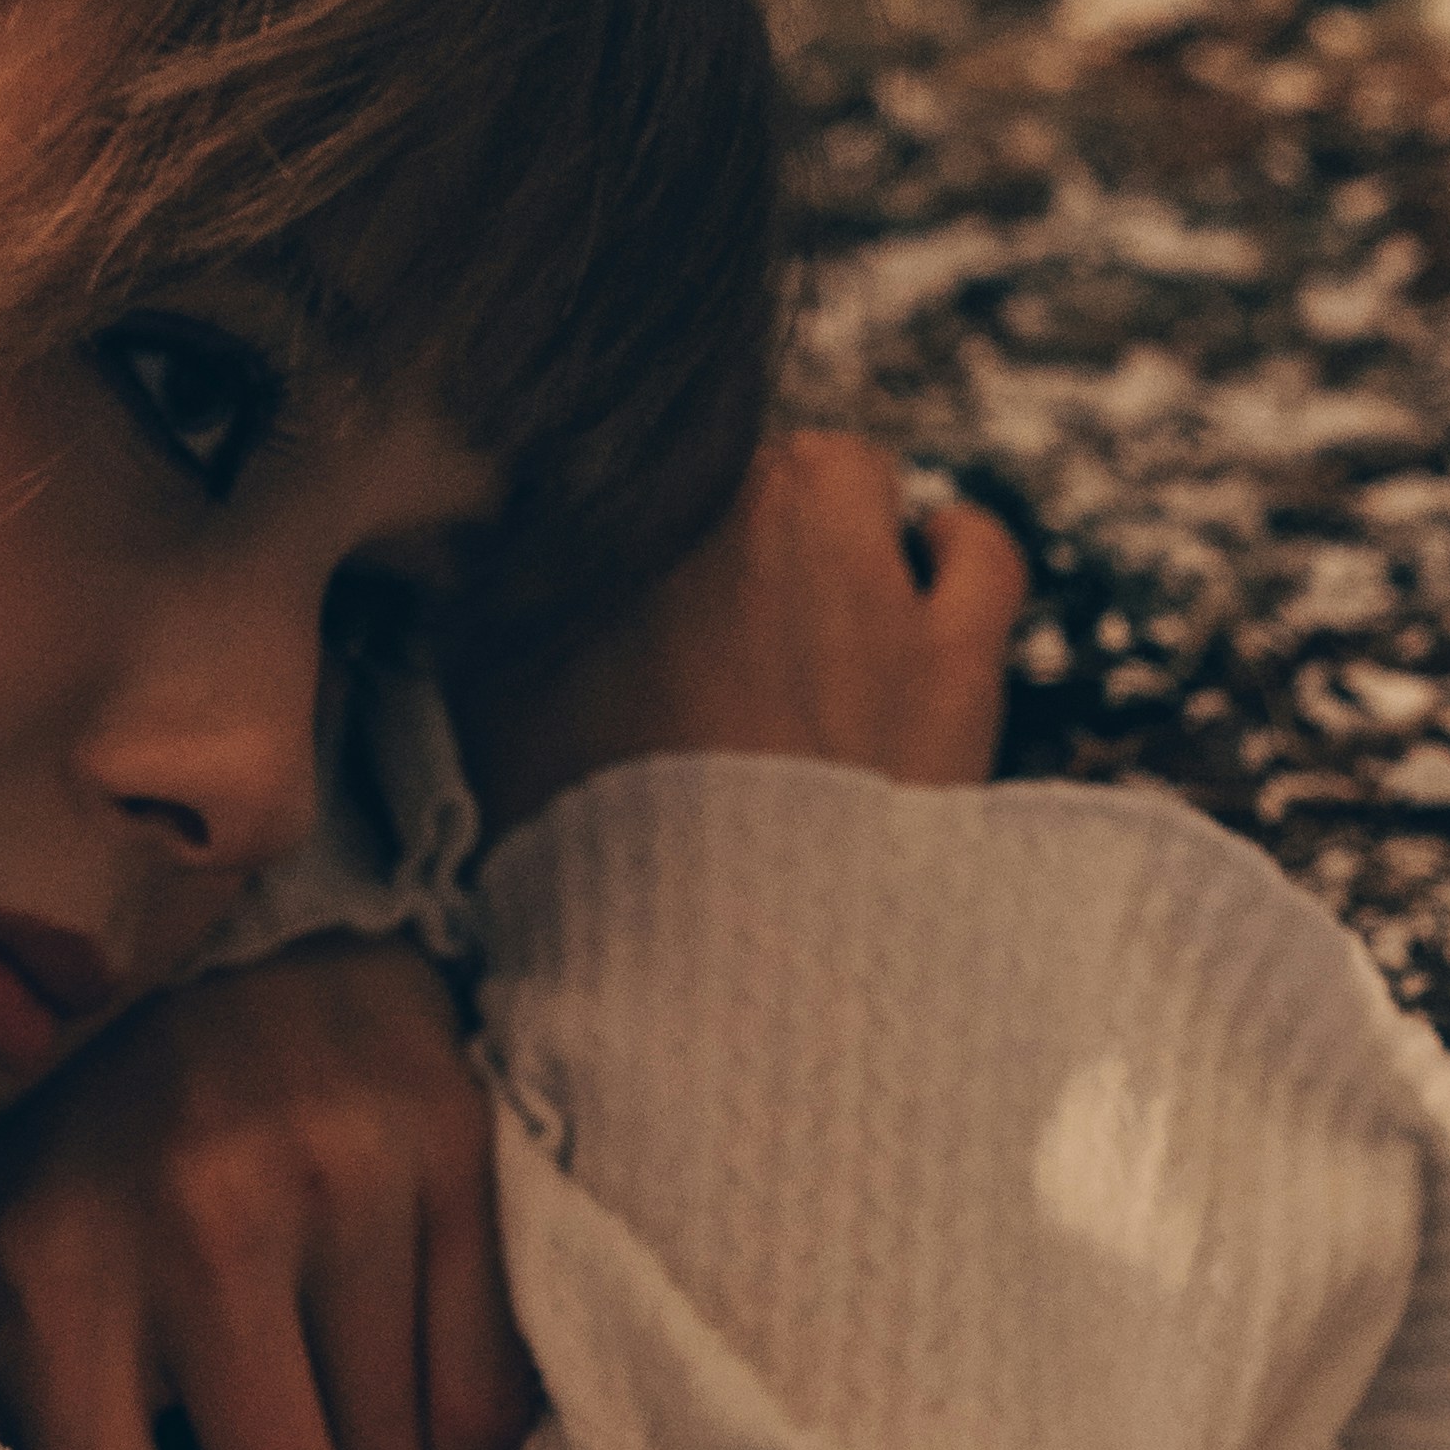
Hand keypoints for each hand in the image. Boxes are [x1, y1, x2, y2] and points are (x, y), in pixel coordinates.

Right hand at [467, 427, 1026, 823]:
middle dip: (731, 521)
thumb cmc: (597, 867)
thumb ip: (481, 634)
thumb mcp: (491, 737)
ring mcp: (860, 584)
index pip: (632, 476)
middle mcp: (742, 526)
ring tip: (817, 585)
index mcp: (626, 534)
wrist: (719, 981)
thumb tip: (472, 578)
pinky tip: (932, 565)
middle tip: (714, 605)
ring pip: (848, 476)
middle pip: (738, 468)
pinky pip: (977, 551)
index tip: (640, 579)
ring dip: (835, 514)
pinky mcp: (953, 657)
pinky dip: (953, 550)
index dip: (643, 529)